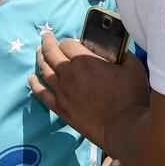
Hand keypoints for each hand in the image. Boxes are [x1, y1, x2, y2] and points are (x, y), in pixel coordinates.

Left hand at [30, 32, 148, 146]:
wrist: (125, 129)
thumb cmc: (132, 97)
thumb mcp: (133, 67)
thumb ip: (121, 54)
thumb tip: (115, 48)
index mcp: (84, 60)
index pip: (67, 43)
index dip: (69, 41)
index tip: (72, 42)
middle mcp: (68, 74)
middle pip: (51, 53)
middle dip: (47, 42)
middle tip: (46, 36)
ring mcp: (62, 92)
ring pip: (44, 71)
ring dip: (40, 58)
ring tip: (39, 52)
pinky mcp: (61, 109)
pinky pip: (42, 94)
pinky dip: (35, 84)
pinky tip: (31, 78)